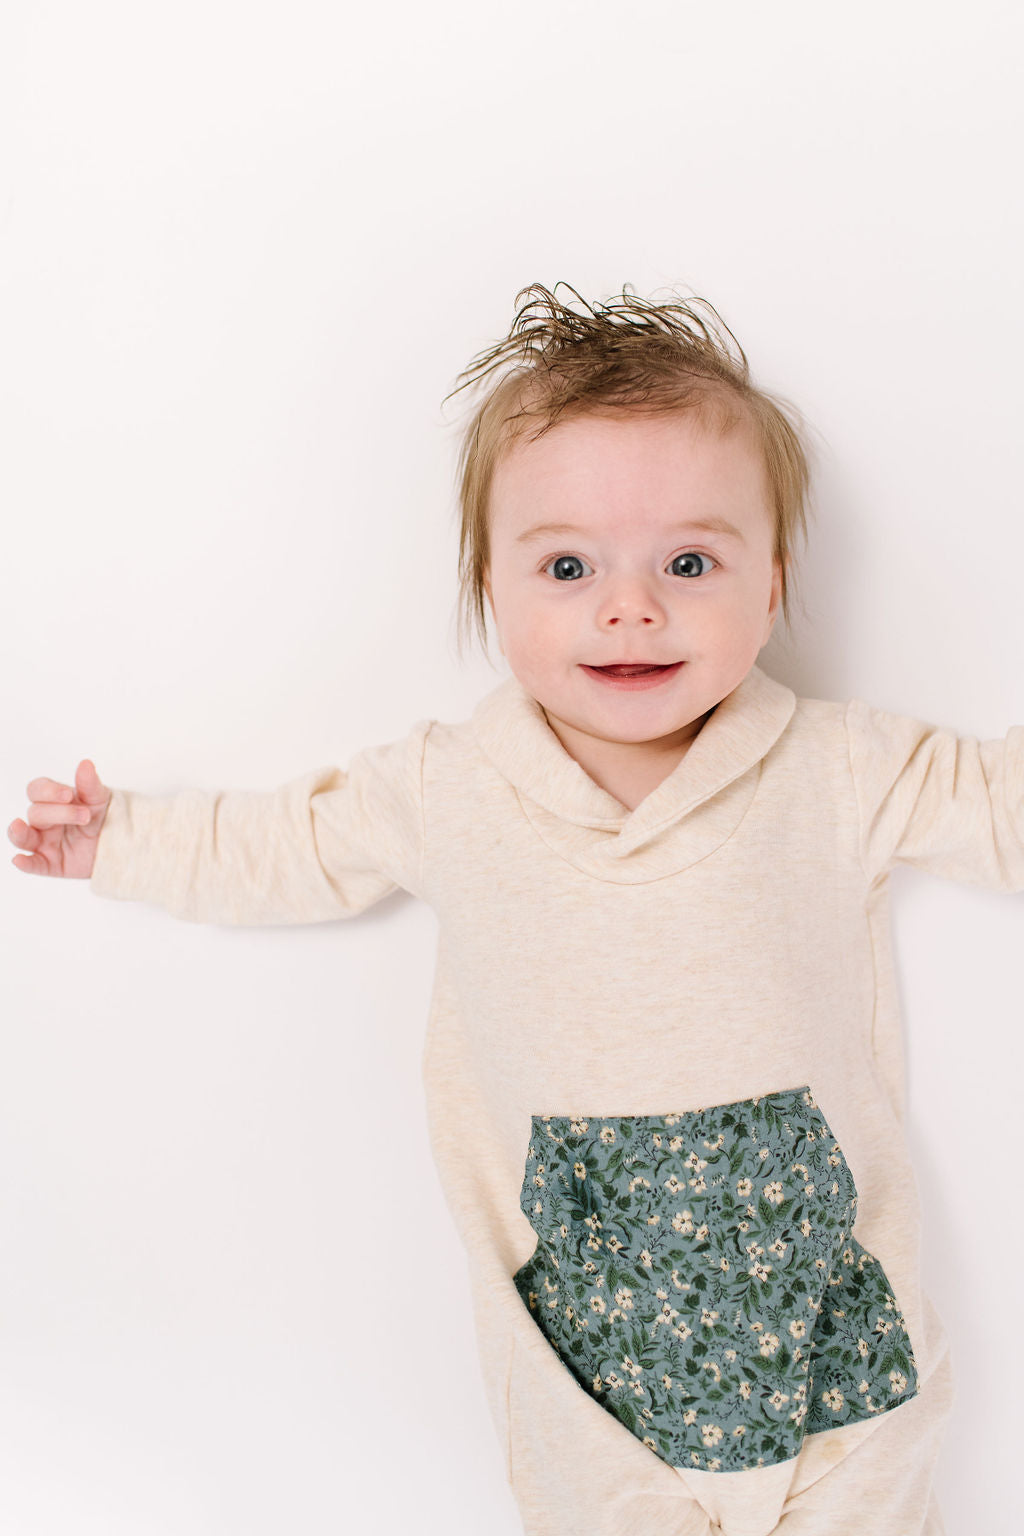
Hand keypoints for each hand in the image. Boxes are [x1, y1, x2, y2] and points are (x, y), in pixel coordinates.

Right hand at [8, 760, 111, 878]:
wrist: (118, 842)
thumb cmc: (102, 816)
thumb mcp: (100, 798)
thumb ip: (89, 784)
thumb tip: (86, 763)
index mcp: (52, 800)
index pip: (37, 790)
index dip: (48, 791)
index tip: (68, 795)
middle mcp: (44, 820)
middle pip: (36, 813)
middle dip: (59, 813)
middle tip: (85, 816)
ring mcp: (44, 842)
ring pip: (22, 836)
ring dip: (18, 832)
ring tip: (18, 826)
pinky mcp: (50, 863)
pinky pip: (32, 864)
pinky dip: (24, 863)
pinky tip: (19, 860)